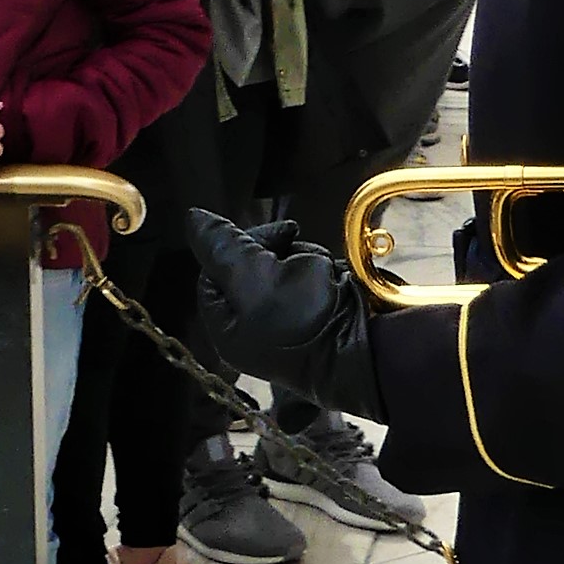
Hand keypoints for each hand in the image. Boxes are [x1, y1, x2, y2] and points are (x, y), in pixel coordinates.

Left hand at [186, 207, 384, 421]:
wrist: (372, 346)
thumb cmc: (303, 320)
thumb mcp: (252, 277)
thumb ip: (220, 246)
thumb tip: (192, 217)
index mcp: (227, 329)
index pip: (211, 273)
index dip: (231, 249)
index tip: (260, 239)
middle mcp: (254, 328)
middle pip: (247, 266)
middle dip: (272, 251)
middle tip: (292, 250)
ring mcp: (289, 321)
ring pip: (282, 265)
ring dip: (301, 257)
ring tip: (318, 271)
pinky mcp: (319, 311)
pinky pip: (311, 276)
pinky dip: (321, 268)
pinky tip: (333, 277)